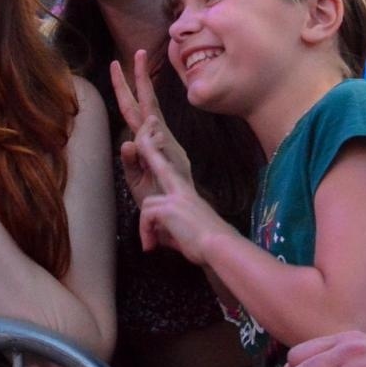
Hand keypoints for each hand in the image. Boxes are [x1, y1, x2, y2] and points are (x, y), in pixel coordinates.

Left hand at [113, 51, 191, 199]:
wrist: (182, 223)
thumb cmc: (159, 202)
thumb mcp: (137, 182)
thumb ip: (131, 162)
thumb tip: (126, 142)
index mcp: (152, 143)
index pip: (137, 110)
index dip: (127, 88)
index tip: (118, 64)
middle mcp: (162, 141)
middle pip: (147, 106)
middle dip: (139, 79)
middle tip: (136, 53)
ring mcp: (169, 150)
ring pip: (151, 122)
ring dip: (143, 105)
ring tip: (137, 77)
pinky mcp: (174, 162)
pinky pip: (159, 145)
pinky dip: (152, 138)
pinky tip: (147, 131)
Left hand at [136, 129, 234, 264]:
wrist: (219, 247)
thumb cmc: (205, 244)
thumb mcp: (181, 232)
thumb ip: (168, 229)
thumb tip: (156, 238)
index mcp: (184, 192)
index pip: (167, 166)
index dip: (158, 150)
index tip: (157, 131)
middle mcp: (181, 189)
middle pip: (159, 159)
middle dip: (149, 140)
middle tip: (150, 118)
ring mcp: (176, 196)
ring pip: (146, 205)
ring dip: (146, 228)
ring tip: (150, 245)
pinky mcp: (169, 206)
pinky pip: (146, 216)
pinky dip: (146, 233)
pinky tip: (151, 246)